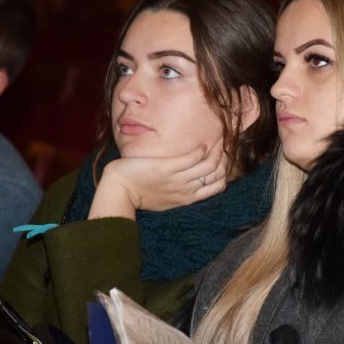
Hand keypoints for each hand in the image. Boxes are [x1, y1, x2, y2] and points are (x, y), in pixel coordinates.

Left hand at [88, 138, 227, 219]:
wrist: (121, 191)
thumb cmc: (141, 194)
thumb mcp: (167, 199)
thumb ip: (180, 192)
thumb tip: (190, 183)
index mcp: (188, 198)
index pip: (218, 187)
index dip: (223, 173)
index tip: (219, 161)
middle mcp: (186, 190)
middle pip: (217, 175)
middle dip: (222, 160)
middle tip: (218, 149)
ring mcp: (177, 179)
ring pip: (209, 166)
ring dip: (214, 152)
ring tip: (211, 144)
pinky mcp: (167, 168)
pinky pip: (191, 158)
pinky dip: (199, 150)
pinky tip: (199, 145)